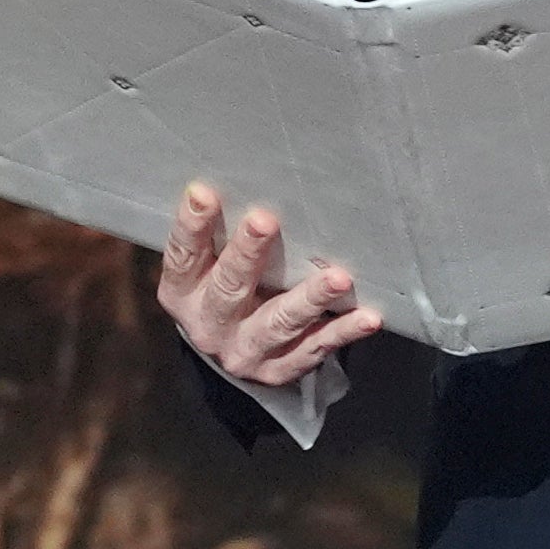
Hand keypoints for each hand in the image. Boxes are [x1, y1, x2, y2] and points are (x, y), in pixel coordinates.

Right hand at [157, 181, 383, 390]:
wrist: (228, 355)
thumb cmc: (220, 289)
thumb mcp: (205, 268)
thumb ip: (219, 239)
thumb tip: (255, 179)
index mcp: (182, 293)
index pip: (183, 257)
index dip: (191, 226)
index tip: (203, 192)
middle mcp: (209, 326)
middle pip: (229, 289)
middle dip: (247, 255)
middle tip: (265, 221)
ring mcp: (245, 351)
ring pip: (278, 323)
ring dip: (310, 299)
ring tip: (338, 278)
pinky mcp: (279, 369)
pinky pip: (314, 349)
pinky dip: (343, 332)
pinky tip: (368, 317)